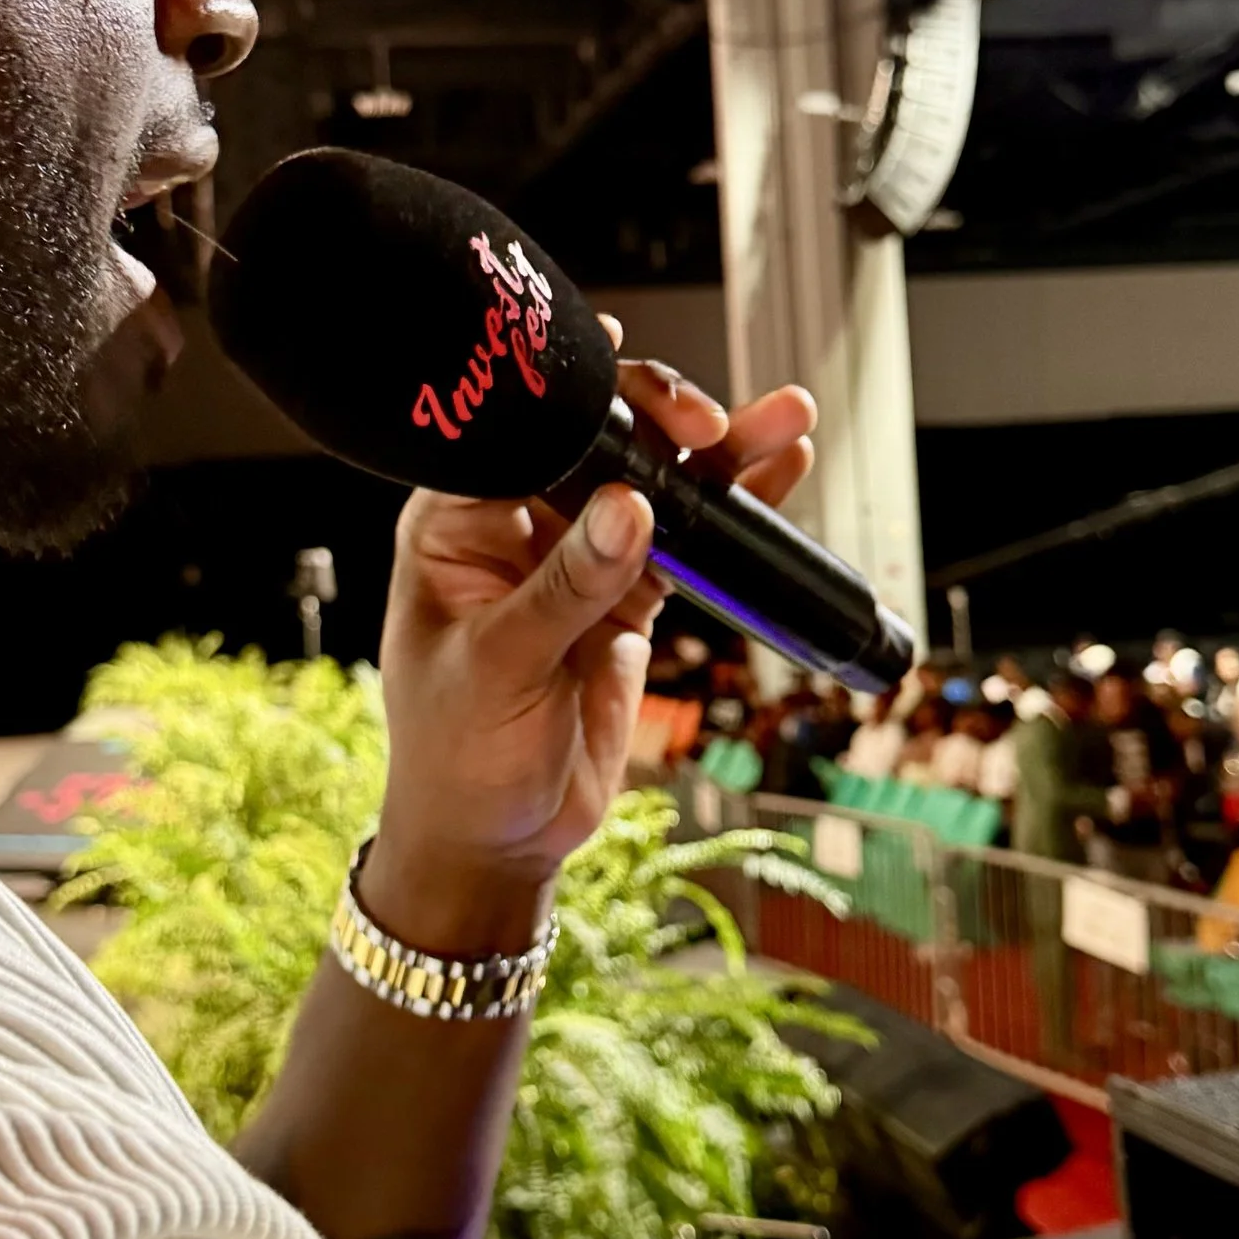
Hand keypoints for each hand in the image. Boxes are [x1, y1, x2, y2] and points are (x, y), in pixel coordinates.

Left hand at [362, 341, 814, 953]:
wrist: (495, 839)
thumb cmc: (456, 757)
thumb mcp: (499, 668)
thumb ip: (564, 589)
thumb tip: (628, 511)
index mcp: (455, 521)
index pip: (520, 432)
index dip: (581, 401)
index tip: (639, 399)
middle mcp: (517, 523)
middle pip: (599, 441)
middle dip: (662, 417)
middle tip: (711, 424)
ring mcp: (578, 555)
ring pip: (654, 482)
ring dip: (718, 450)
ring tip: (783, 418)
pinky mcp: (628, 594)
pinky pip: (688, 538)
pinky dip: (734, 508)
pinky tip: (780, 469)